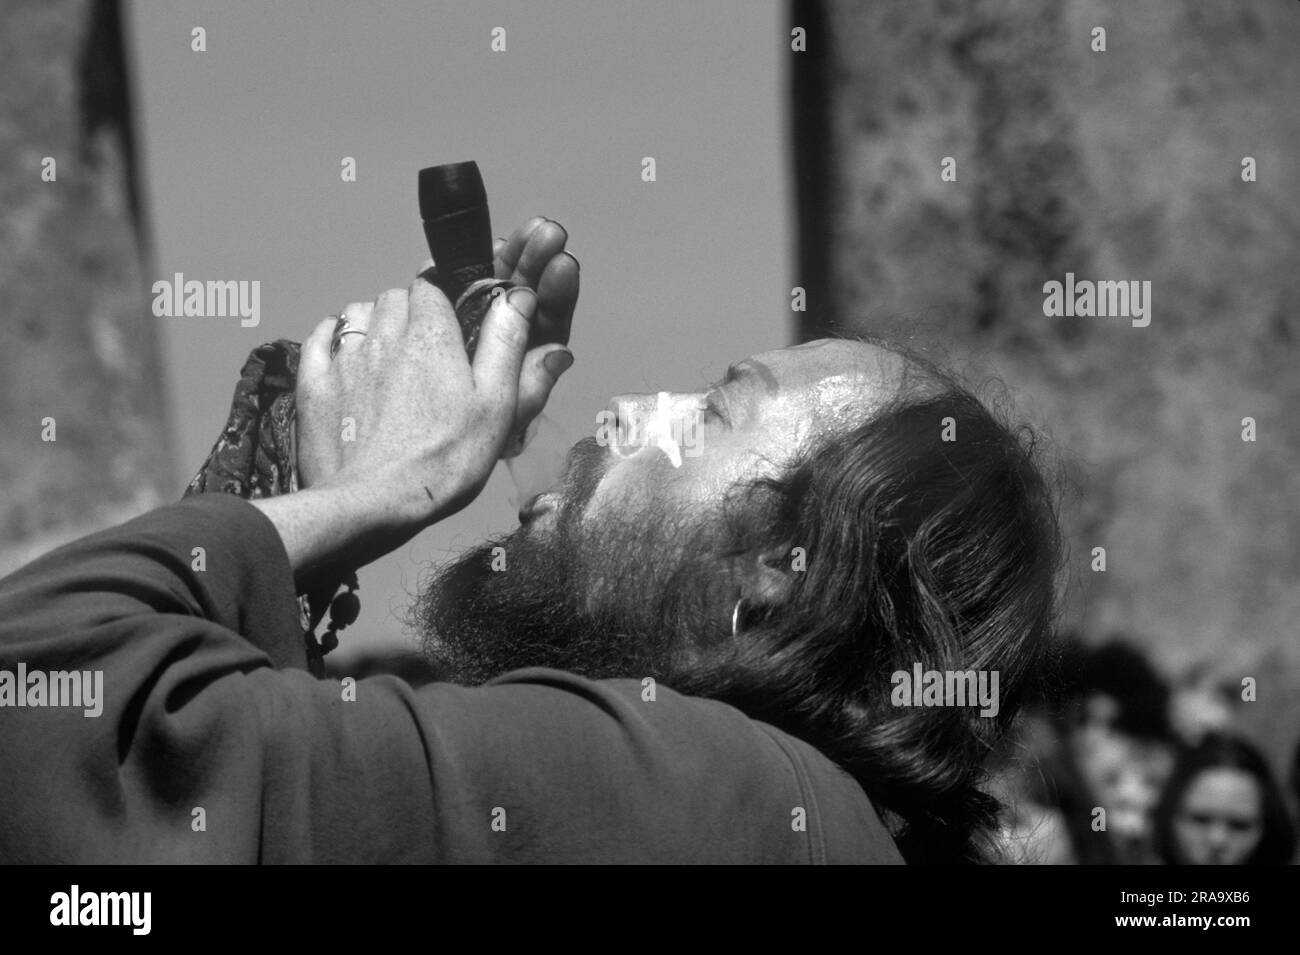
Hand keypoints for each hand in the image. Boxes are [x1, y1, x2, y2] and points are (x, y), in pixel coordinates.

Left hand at [299, 217, 577, 492]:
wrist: (373, 504)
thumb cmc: (443, 461)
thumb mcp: (497, 406)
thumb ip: (507, 345)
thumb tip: (518, 296)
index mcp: (432, 335)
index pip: (432, 285)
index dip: (444, 299)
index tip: (453, 321)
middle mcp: (384, 334)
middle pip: (395, 297)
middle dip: (410, 311)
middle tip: (427, 349)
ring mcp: (345, 358)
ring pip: (357, 313)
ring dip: (373, 323)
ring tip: (388, 355)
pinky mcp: (315, 384)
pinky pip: (320, 338)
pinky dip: (334, 338)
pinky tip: (347, 356)